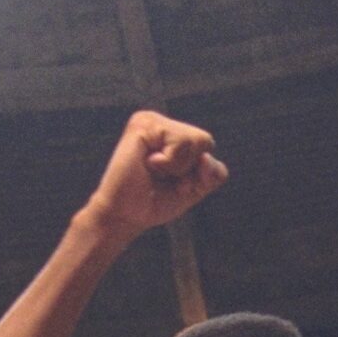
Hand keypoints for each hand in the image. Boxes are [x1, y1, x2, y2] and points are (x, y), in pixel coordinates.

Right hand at [81, 112, 228, 238]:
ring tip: (153, 171)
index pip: (207, 145)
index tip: (171, 181)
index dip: (197, 172)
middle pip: (205, 140)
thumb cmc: (155, 202)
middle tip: (162, 177)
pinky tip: (148, 164)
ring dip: (178, 167)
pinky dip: (169, 163)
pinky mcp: (143, 124)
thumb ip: (213, 174)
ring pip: (195, 140)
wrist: (124, 215)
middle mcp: (161, 124)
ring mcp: (151, 120)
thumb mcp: (195, 189)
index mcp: (172, 134)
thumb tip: (205, 157)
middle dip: (189, 169)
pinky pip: (180, 143)